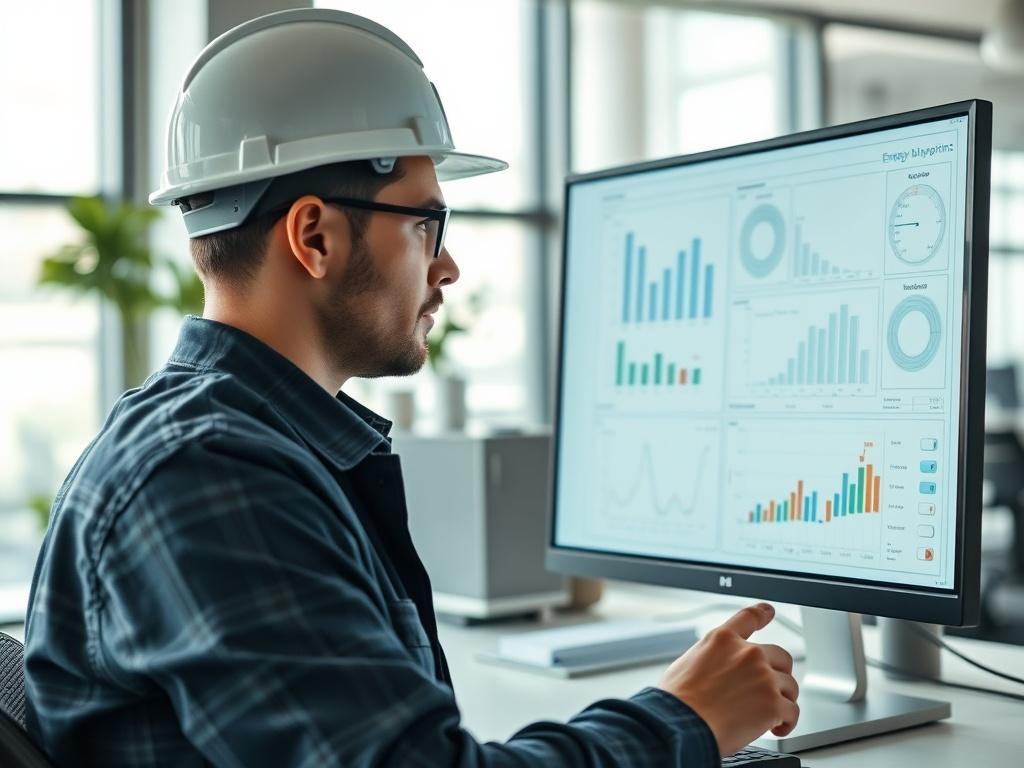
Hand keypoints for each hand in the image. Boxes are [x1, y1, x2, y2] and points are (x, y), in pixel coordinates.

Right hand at [656, 603, 798, 756]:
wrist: (680, 725)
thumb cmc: (678, 701)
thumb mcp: (687, 663)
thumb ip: (711, 659)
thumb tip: (717, 671)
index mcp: (723, 640)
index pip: (749, 617)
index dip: (762, 613)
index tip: (769, 611)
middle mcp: (747, 653)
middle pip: (781, 656)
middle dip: (778, 673)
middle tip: (770, 689)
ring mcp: (763, 677)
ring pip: (789, 686)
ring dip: (782, 701)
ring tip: (769, 716)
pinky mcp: (773, 704)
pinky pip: (792, 712)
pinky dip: (786, 722)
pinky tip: (776, 728)